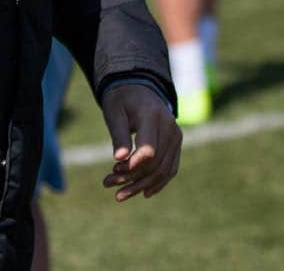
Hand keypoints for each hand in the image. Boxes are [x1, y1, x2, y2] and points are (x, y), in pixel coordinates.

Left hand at [100, 83, 181, 200]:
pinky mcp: (176, 142)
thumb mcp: (114, 113)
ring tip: (119, 194)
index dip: (132, 166)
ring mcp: (176, 135)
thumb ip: (119, 134)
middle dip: (131, 178)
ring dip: (141, 185)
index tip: (113, 169)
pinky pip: (170, 168)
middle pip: (155, 163)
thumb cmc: (122, 100)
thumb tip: (118, 159)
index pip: (148, 150)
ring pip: (163, 169)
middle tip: (107, 183)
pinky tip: (143, 192)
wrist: (139, 88)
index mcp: (152, 115)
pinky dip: (158, 182)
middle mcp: (169, 126)